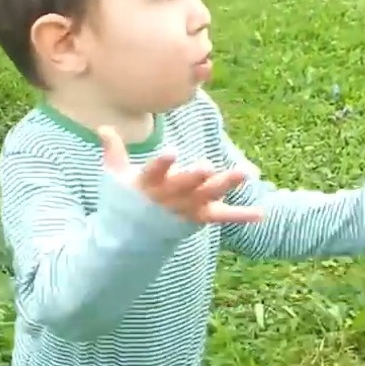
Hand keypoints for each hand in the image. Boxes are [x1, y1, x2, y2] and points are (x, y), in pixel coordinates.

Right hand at [99, 126, 262, 224]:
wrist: (131, 237)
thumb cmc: (124, 200)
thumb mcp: (114, 175)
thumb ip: (113, 151)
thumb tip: (103, 127)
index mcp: (148, 184)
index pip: (154, 171)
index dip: (163, 163)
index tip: (173, 152)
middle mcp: (169, 196)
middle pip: (185, 184)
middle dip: (196, 176)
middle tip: (207, 166)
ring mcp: (186, 208)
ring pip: (209, 195)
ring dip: (227, 184)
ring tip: (245, 173)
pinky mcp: (199, 217)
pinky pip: (222, 217)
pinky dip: (241, 215)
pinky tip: (261, 212)